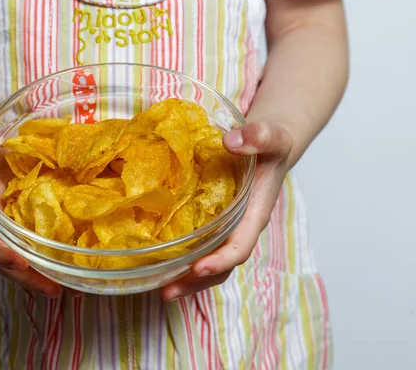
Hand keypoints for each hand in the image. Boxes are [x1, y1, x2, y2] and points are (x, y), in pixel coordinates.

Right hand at [0, 123, 63, 297]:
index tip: (19, 262)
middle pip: (3, 258)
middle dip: (26, 276)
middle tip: (53, 289)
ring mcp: (4, 225)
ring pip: (19, 255)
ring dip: (38, 274)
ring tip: (64, 287)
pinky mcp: (19, 221)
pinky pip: (31, 242)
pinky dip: (46, 255)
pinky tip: (69, 264)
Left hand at [161, 121, 292, 300]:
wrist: (266, 147)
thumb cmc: (269, 147)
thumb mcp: (272, 137)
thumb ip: (258, 137)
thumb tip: (230, 142)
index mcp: (253, 215)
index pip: (239, 246)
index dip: (220, 260)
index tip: (198, 267)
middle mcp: (239, 229)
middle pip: (220, 266)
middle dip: (195, 281)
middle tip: (166, 292)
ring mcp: (225, 229)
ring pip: (207, 261)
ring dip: (185, 278)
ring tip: (158, 288)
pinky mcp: (211, 223)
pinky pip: (197, 246)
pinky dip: (180, 259)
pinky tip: (156, 263)